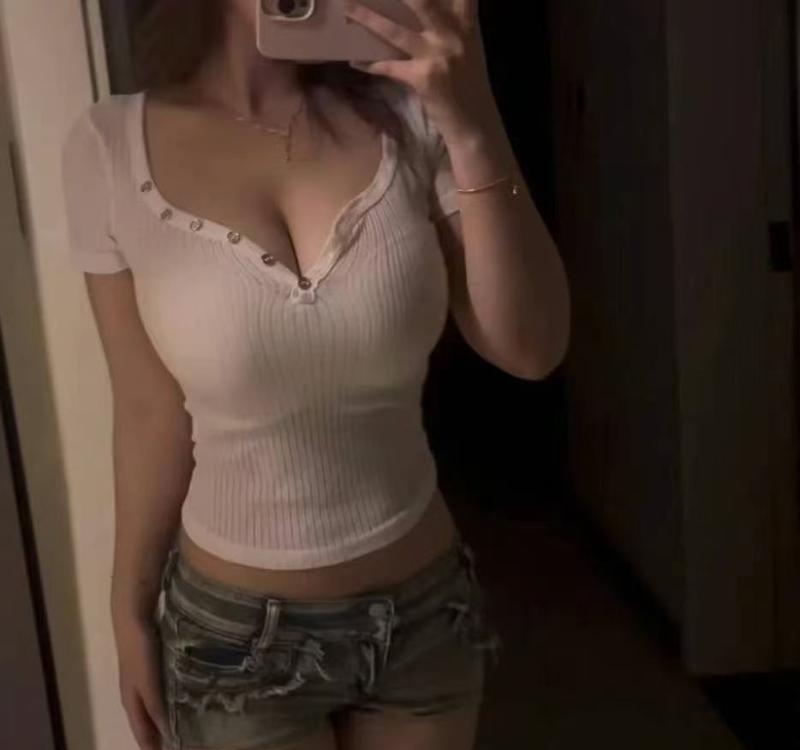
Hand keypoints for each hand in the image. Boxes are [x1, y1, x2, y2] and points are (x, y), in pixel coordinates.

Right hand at [114, 615, 169, 749]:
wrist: (133, 619)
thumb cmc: (139, 652)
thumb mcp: (147, 681)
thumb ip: (154, 706)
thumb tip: (165, 733)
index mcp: (131, 701)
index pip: (142, 732)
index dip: (152, 746)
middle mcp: (134, 694)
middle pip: (145, 723)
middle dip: (157, 737)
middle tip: (176, 745)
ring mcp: (140, 680)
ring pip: (151, 708)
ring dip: (162, 720)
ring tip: (179, 728)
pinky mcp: (149, 667)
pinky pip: (158, 692)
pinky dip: (165, 702)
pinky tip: (178, 700)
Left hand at [345, 0, 494, 139]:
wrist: (474, 124)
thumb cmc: (467, 85)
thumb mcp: (467, 48)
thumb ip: (453, 23)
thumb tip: (426, 7)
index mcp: (466, 24)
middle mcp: (454, 35)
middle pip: (423, 0)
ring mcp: (438, 56)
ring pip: (396, 31)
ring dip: (367, 18)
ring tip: (346, 6)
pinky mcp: (424, 79)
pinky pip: (389, 67)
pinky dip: (370, 64)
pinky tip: (354, 60)